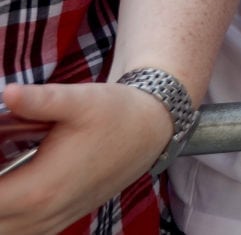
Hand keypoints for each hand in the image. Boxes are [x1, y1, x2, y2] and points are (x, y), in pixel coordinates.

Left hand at [0, 81, 170, 234]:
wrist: (152, 130)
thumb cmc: (116, 113)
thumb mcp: (80, 99)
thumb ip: (40, 99)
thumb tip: (7, 93)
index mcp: (40, 189)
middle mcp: (41, 216)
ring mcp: (49, 224)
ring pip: (3, 230)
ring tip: (6, 166)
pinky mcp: (56, 222)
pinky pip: (16, 232)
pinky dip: (5, 216)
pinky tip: (10, 187)